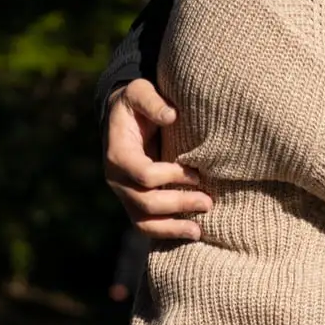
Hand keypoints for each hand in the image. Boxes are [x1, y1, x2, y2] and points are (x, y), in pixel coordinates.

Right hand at [105, 78, 209, 239]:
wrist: (123, 117)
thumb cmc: (136, 103)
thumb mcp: (140, 91)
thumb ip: (152, 101)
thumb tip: (171, 116)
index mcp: (118, 154)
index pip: (143, 174)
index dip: (171, 176)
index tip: (196, 172)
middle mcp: (116, 179)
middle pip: (145, 202)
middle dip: (178, 204)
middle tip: (208, 202)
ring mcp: (123, 194)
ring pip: (143, 222)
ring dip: (172, 228)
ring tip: (199, 232)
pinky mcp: (133, 202)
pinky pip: (146, 225)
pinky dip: (167, 232)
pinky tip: (191, 233)